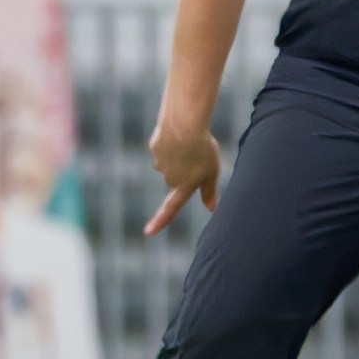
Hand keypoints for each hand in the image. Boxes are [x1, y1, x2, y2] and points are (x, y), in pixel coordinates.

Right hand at [143, 119, 221, 235]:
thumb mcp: (211, 171)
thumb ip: (209, 190)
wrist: (182, 126)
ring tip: (191, 140)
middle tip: (200, 153)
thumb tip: (211, 208)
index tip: (147, 232)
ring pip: (170, 160)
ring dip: (180, 153)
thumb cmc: (202, 149)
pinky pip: (165, 146)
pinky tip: (179, 132)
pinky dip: (173, 141)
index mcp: (183, 187)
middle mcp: (169, 178)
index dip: (160, 221)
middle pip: (177, 176)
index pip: (170, 208)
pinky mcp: (154, 147)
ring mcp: (159, 163)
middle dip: (186, 168)